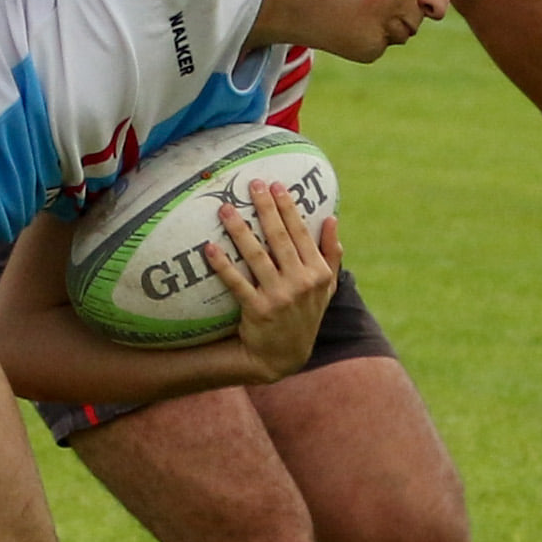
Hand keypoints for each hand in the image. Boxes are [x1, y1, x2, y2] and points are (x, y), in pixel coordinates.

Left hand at [204, 181, 341, 382]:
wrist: (283, 356)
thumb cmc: (304, 315)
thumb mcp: (325, 288)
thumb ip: (330, 254)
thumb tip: (332, 219)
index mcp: (317, 273)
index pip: (300, 233)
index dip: (288, 207)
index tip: (276, 184)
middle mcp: (301, 283)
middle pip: (280, 238)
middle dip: (265, 209)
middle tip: (251, 184)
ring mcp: (280, 297)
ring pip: (257, 256)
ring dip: (240, 231)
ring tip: (226, 208)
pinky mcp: (257, 311)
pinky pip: (237, 283)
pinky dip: (223, 265)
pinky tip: (210, 248)